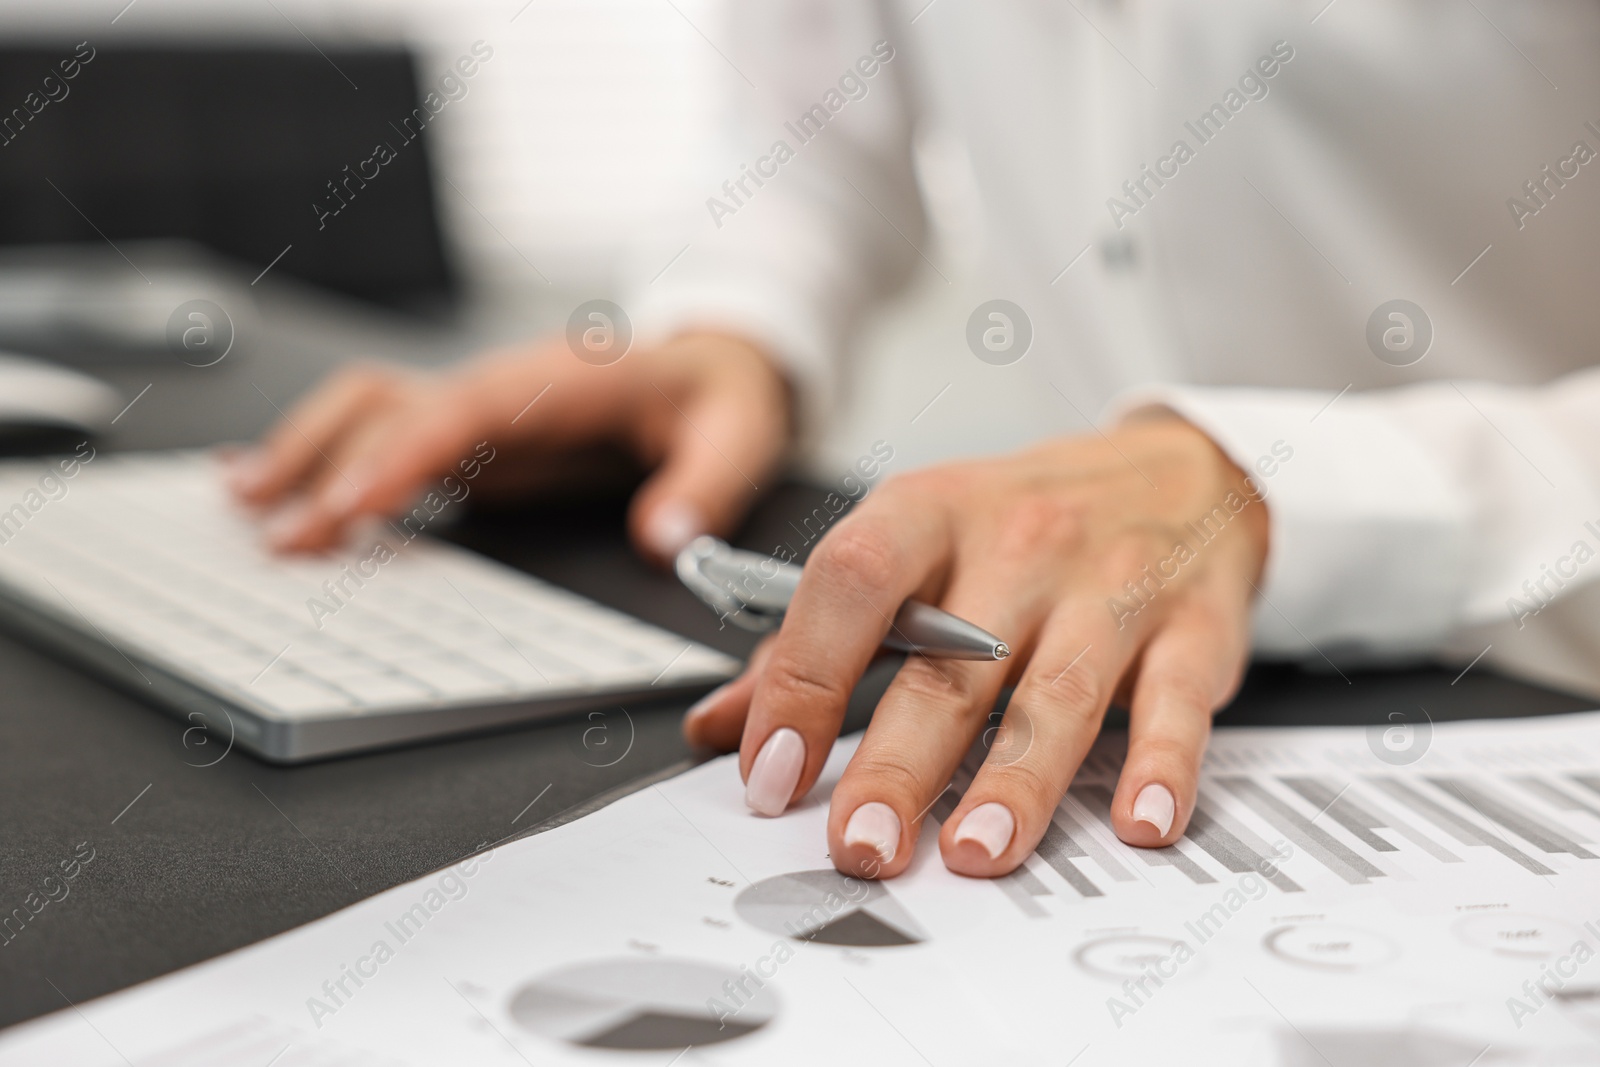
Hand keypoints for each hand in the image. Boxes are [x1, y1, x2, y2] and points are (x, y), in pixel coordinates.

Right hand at [228, 332, 791, 563]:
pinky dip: (325, 456)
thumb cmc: (721, 395)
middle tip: (284, 536)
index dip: (402, 456)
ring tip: (242, 499)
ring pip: (369, 408)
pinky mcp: (472, 433)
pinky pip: (383, 434)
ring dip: (306, 448)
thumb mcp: (740, 436)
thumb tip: (665, 539)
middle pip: (393, 407)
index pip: (463, 413)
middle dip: (331, 466)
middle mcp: (502, 388)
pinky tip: (276, 486)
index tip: (351, 504)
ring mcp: (479, 408)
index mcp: (558, 381)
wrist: (714, 362)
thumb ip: (705, 485)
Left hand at [683, 415, 1269, 877]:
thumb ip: (811, 634)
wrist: (1182, 470)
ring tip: (975, 850)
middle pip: (951, 663)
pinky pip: (1177, 702)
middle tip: (863, 843)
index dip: (802, 677)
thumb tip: (719, 724)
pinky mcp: (1192, 628)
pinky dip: (1160, 766)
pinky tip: (1137, 823)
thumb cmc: (1024, 520)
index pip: (851, 583)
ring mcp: (1111, 585)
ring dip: (1016, 780)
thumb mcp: (912, 541)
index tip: (770, 770)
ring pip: (1057, 692)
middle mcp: (1019, 544)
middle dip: (900, 762)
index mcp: (929, 514)